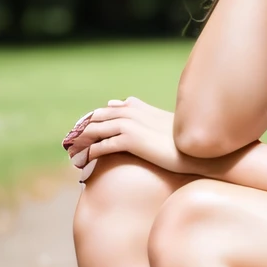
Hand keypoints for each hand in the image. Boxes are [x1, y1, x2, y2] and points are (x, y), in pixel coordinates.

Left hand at [63, 97, 194, 178]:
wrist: (196, 151)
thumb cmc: (182, 140)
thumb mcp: (162, 122)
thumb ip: (141, 110)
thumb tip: (120, 101)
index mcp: (137, 108)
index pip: (105, 110)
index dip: (91, 121)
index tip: (80, 134)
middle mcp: (131, 113)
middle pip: (95, 119)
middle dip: (81, 131)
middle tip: (69, 145)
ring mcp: (129, 125)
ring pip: (94, 131)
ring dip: (81, 143)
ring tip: (72, 155)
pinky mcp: (130, 141)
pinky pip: (101, 147)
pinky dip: (89, 155)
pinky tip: (83, 164)